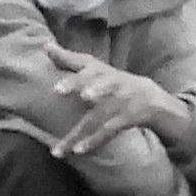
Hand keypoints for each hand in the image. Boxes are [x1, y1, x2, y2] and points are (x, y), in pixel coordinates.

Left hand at [50, 48, 188, 155]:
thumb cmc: (110, 80)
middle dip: (87, 90)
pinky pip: (108, 131)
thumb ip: (67, 59)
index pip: (86, 68)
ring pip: (98, 118)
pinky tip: (79, 151)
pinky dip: (94, 141)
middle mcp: (112, 84)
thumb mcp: (93, 67)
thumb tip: (44, 45)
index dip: (73, 76)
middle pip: (99, 87)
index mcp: (100, 71)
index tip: (55, 88)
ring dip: (81, 134)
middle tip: (69, 94)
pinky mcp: (127, 118)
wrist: (150, 96)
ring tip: (65, 147)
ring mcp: (121, 102)